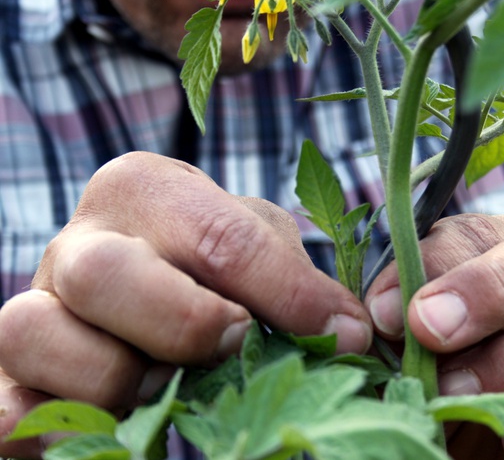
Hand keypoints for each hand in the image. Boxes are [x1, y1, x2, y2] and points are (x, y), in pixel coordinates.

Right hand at [0, 152, 371, 457]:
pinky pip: (3, 408)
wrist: (148, 289)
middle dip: (185, 322)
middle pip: (106, 274)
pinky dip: (45, 425)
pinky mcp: (10, 377)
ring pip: (36, 335)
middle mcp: (79, 242)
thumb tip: (351, 334)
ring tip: (164, 385)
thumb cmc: (210, 265)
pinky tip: (93, 430)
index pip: (217, 238)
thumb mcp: (258, 247)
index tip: (343, 335)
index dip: (287, 294)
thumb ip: (299, 280)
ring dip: (115, 377)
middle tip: (237, 346)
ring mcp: (34, 307)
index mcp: (144, 191)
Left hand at [364, 214, 503, 458]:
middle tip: (429, 333)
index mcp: (497, 251)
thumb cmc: (430, 366)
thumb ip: (386, 318)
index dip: (432, 267)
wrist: (470, 425)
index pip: (475, 236)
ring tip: (454, 397)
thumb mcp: (400, 336)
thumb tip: (366, 324)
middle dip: (485, 295)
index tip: (385, 313)